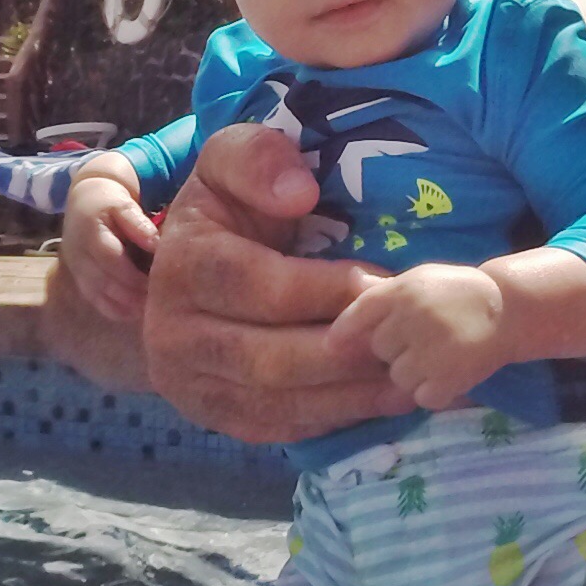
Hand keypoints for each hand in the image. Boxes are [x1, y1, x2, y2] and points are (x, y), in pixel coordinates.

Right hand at [59, 170, 160, 327]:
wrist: (82, 204)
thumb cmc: (108, 203)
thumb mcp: (122, 204)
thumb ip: (137, 223)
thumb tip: (156, 243)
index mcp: (89, 233)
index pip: (110, 258)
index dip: (133, 274)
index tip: (156, 282)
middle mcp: (79, 255)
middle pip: (104, 282)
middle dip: (132, 295)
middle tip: (158, 301)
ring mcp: (77, 271)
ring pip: (99, 296)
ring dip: (125, 306)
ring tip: (150, 309)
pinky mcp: (80, 281)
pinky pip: (96, 302)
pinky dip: (116, 310)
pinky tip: (136, 313)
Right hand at [141, 122, 396, 446]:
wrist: (189, 267)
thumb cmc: (229, 209)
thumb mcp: (231, 161)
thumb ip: (257, 158)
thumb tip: (298, 193)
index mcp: (183, 266)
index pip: (262, 288)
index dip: (329, 291)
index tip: (387, 286)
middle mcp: (172, 334)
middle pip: (270, 358)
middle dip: (349, 355)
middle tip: (411, 345)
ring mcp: (188, 383)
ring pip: (276, 402)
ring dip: (350, 397)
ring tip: (413, 382)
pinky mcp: (212, 415)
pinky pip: (276, 427)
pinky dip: (332, 419)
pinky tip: (381, 403)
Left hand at [325, 263, 513, 410]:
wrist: (509, 309)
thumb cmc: (458, 292)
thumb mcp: (421, 280)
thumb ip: (383, 290)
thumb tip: (348, 284)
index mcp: (403, 291)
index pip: (360, 313)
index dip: (344, 331)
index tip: (334, 346)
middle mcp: (411, 319)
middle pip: (379, 349)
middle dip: (395, 348)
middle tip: (423, 339)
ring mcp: (429, 351)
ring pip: (398, 376)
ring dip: (413, 373)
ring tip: (439, 356)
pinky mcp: (447, 379)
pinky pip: (421, 396)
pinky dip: (433, 392)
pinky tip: (449, 375)